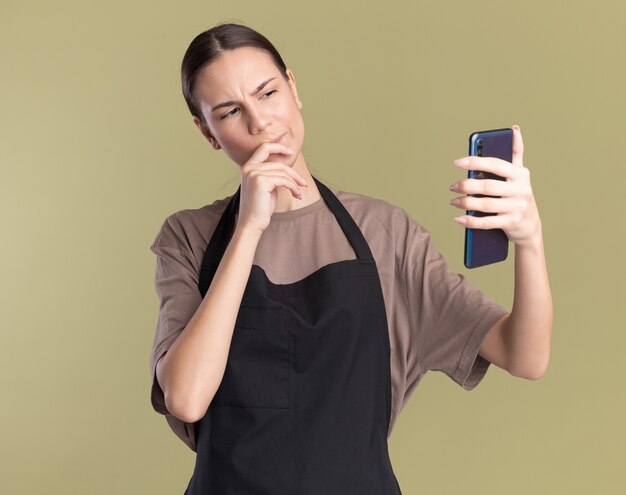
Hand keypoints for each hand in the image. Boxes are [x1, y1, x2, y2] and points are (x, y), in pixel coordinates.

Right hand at [236, 142, 307, 233]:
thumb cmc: (260, 207)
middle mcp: (249, 168)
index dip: (279, 146)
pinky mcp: (261, 181)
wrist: (251, 223)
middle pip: (279, 164)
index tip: (291, 151)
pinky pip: (284, 180)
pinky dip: (294, 187)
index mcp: (247, 167)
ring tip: (299, 193)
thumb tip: (287, 168)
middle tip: (303, 182)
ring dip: (295, 183)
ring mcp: (254, 173)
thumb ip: (271, 174)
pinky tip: (297, 195)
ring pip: (283, 172)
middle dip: (294, 173)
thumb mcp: (266, 187)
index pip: (264, 148)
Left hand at [449, 125, 541, 247]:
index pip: (495, 164)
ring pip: (485, 205)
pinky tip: (459, 218)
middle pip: (487, 186)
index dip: (475, 162)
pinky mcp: (511, 223)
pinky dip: (471, 221)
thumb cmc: (519, 195)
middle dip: (466, 185)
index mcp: (520, 174)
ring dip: (465, 203)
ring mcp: (517, 207)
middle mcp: (520, 190)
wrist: (530, 225)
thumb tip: (514, 129)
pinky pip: (487, 222)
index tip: (457, 162)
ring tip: (453, 201)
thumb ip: (516, 153)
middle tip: (452, 186)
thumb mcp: (520, 174)